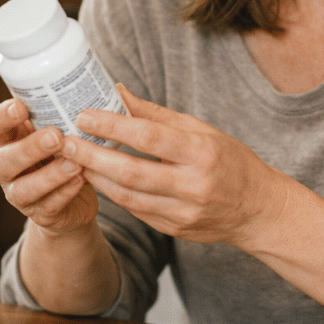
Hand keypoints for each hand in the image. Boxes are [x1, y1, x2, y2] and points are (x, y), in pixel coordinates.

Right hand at [0, 98, 97, 233]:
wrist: (74, 201)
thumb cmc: (67, 155)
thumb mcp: (67, 132)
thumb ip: (76, 113)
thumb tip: (118, 88)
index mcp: (9, 140)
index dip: (2, 116)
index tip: (21, 106)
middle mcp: (7, 167)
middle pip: (5, 160)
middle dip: (29, 148)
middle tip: (56, 136)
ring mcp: (20, 193)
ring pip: (24, 188)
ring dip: (50, 175)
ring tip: (75, 163)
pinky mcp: (40, 214)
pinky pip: (48, 206)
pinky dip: (65, 193)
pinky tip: (81, 181)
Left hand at [64, 85, 290, 247]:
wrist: (258, 209)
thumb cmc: (231, 162)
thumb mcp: (203, 131)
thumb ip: (157, 116)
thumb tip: (117, 93)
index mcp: (203, 153)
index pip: (149, 137)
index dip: (112, 126)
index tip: (85, 116)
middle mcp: (194, 185)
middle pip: (131, 171)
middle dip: (92, 156)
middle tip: (65, 142)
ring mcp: (184, 212)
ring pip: (127, 196)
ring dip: (96, 177)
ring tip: (74, 160)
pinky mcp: (175, 230)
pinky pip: (136, 210)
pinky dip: (114, 193)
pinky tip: (99, 179)